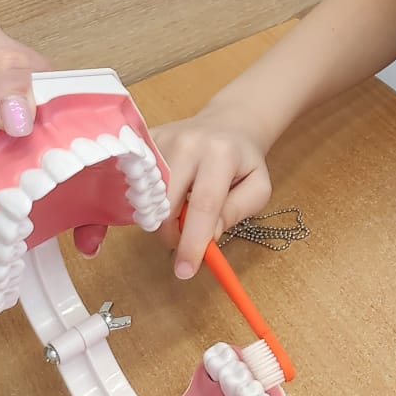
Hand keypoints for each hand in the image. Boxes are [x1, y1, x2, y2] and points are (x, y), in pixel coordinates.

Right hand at [150, 108, 273, 278]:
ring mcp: (162, 139)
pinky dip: (148, 200)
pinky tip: (165, 197)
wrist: (228, 124)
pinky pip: (137, 183)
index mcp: (221, 154)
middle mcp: (187, 143)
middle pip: (165, 204)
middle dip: (171, 234)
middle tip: (185, 238)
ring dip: (160, 218)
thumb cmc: (244, 161)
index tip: (185, 271)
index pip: (204, 205)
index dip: (192, 242)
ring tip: (179, 213)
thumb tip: (208, 236)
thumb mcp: (258, 188)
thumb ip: (236, 212)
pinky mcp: (145, 141)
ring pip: (147, 197)